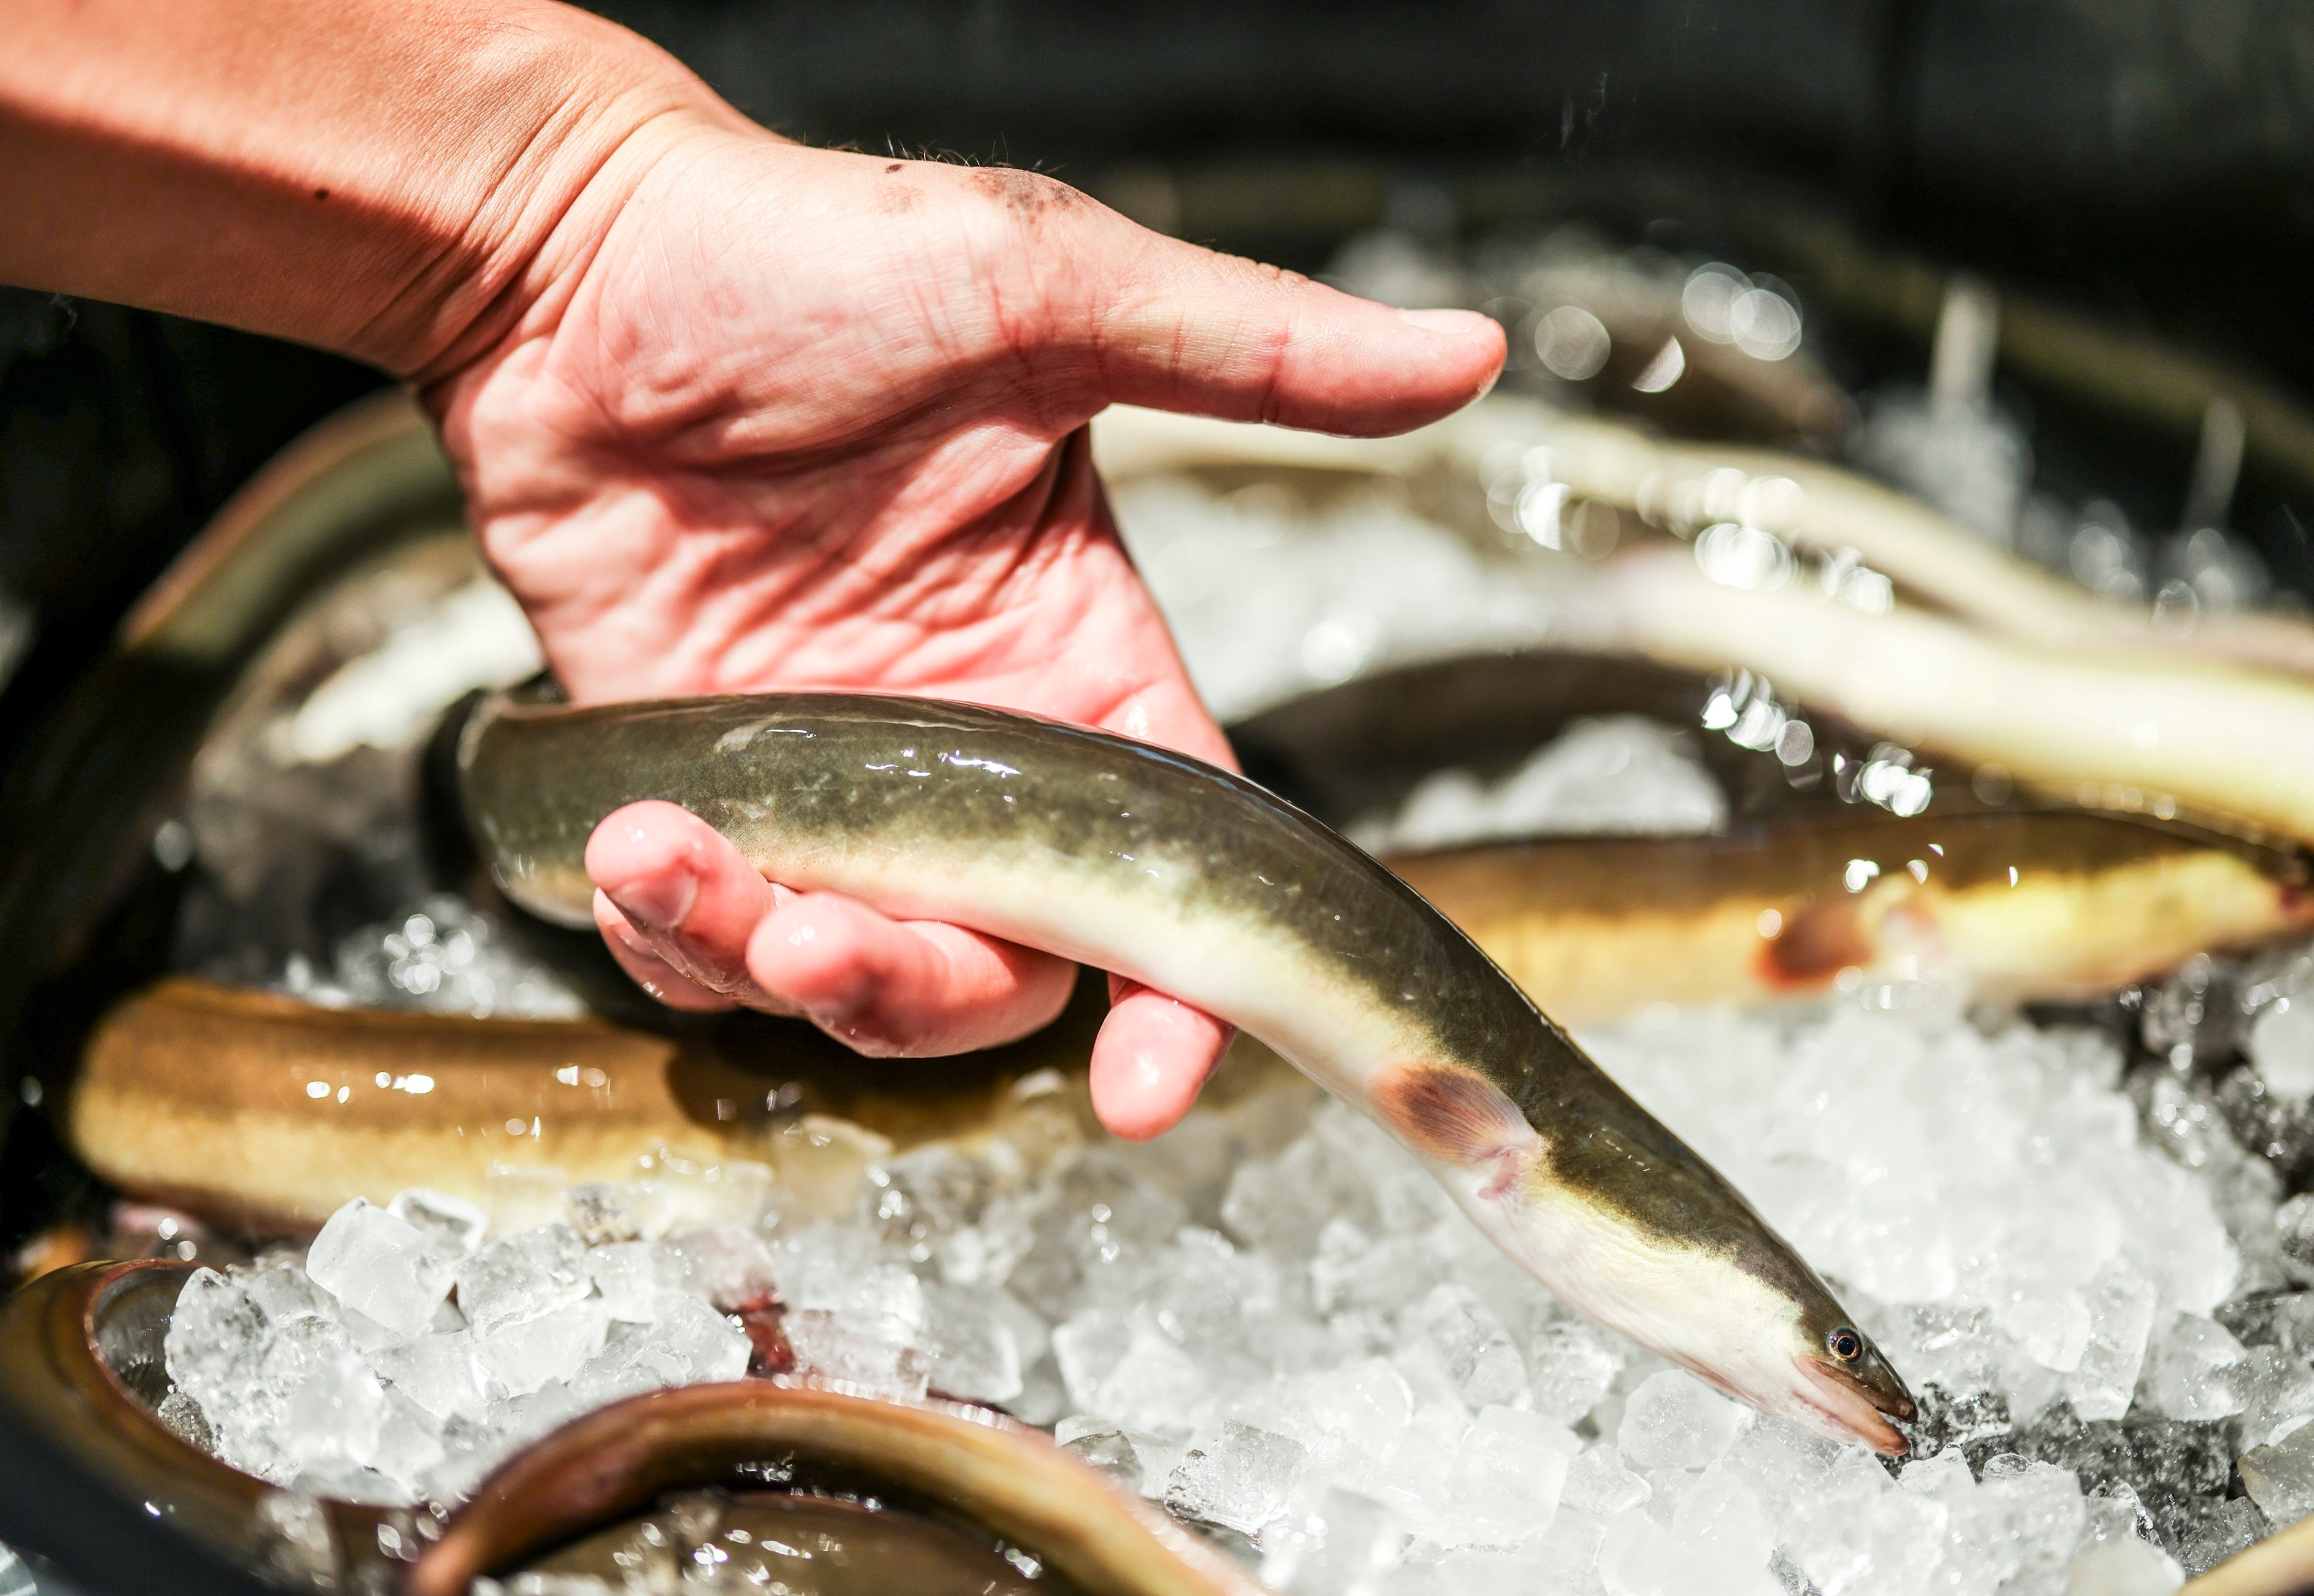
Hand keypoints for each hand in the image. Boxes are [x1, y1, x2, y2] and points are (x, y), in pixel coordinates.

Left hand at [423, 131, 1503, 1137]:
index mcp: (1081, 660)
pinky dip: (670, 939)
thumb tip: (1467, 349)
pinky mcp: (701, 786)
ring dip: (766, 962)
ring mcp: (832, 781)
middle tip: (822, 944)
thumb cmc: (813, 256)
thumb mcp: (1051, 295)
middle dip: (917, 993)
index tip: (1148, 1090)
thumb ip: (1257, 355)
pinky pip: (706, 935)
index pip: (1169, 875)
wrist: (572, 259)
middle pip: (1001, 967)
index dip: (1178, 997)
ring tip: (672, 864)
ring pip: (846, 967)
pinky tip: (631, 859)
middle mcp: (971, 750)